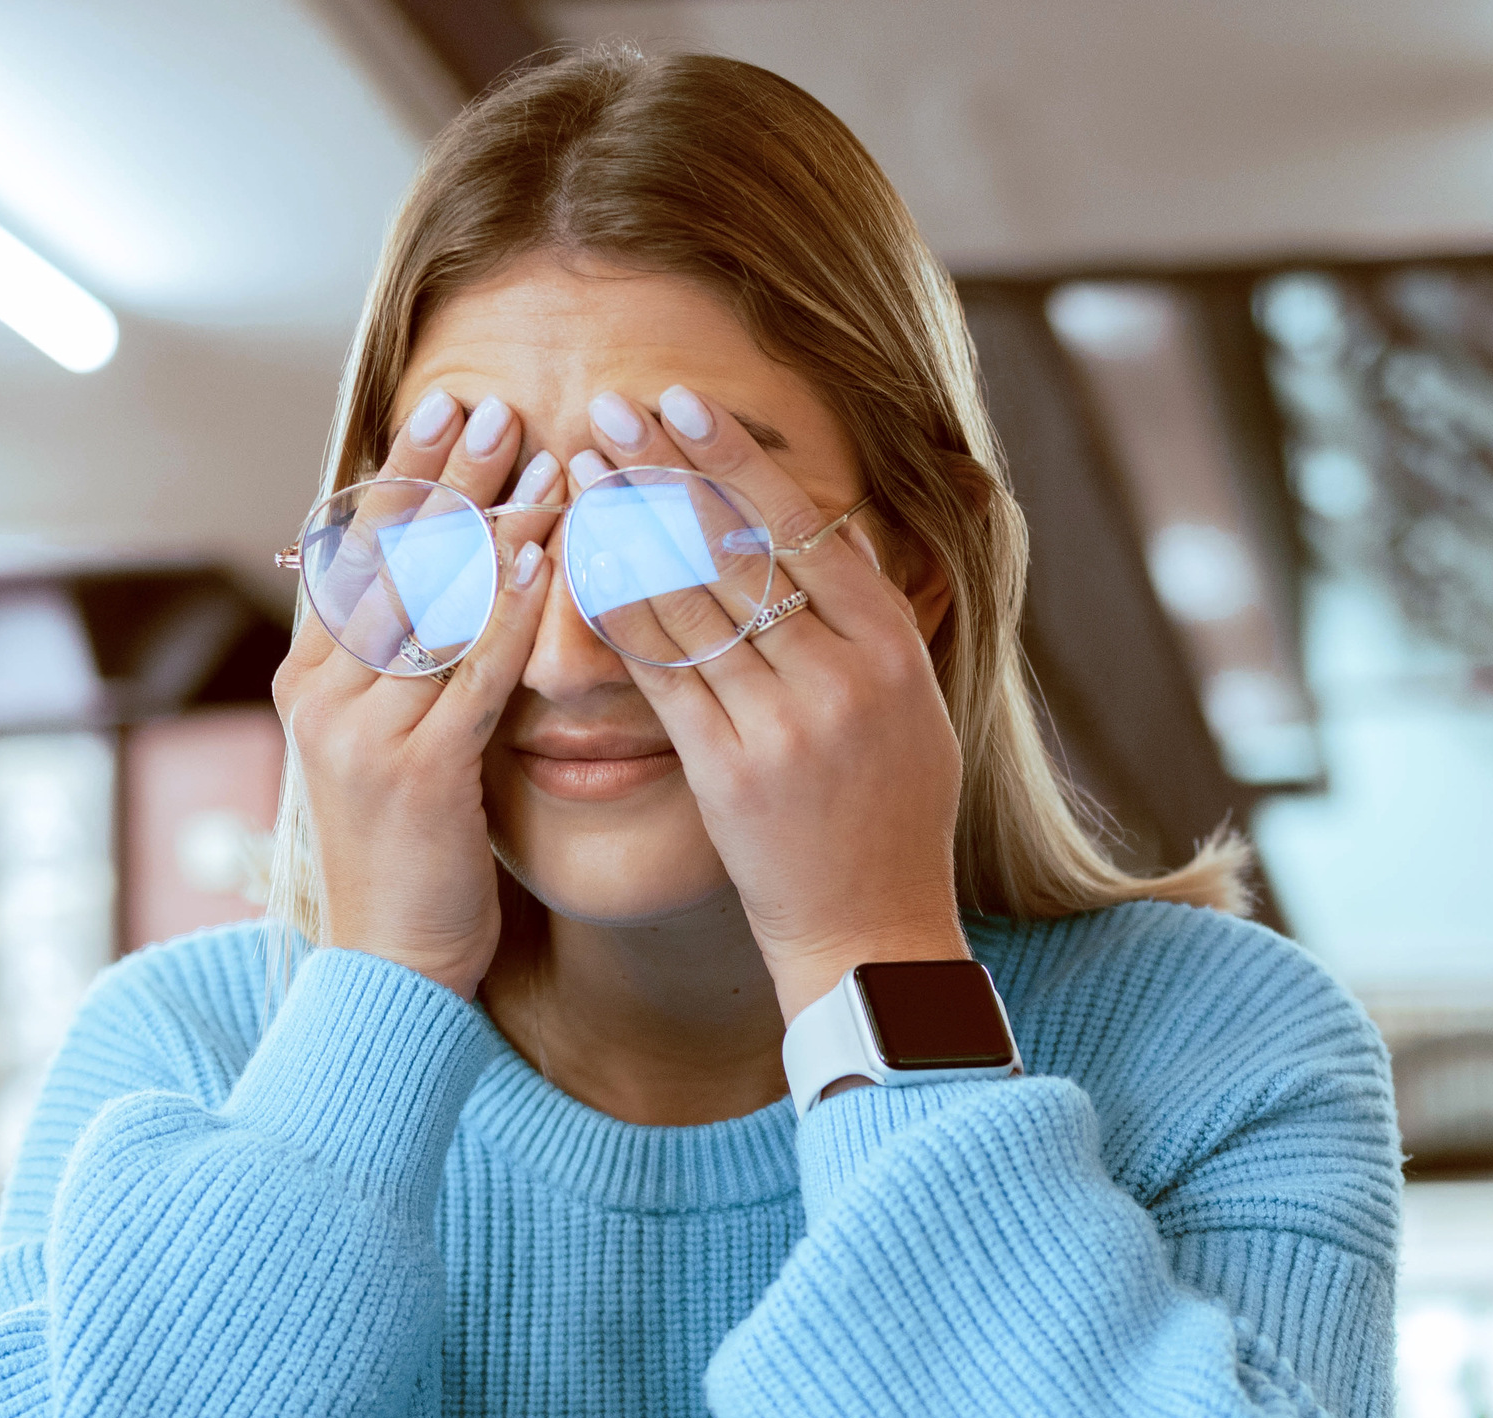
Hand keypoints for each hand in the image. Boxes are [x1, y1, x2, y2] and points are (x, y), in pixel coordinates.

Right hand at [271, 390, 562, 998]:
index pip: (353, 550)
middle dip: (443, 476)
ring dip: (492, 525)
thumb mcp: (390, 745)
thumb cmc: (408, 857)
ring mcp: (362, 734)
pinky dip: (510, 612)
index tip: (445, 407)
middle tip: (496, 406)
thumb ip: (407, 666)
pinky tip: (547, 561)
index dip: (400, 475)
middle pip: (387, 557)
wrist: (388, 968)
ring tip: (545, 461)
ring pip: (433, 605)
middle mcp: (321, 694)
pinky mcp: (417, 777)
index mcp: (308, 678)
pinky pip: (472, 676)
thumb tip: (447, 576)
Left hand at [582, 387, 966, 1022]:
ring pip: (690, 600)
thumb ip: (876, 622)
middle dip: (667, 469)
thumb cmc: (891, 822)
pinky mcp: (728, 770)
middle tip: (609, 406)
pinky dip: (617, 611)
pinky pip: (661, 672)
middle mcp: (842, 677)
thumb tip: (833, 531)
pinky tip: (578, 565)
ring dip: (628, 525)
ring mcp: (784, 724)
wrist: (872, 937)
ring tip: (581, 468)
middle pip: (740, 548)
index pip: (804, 528)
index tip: (684, 404)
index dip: (736, 462)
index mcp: (893, 650)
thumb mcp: (915, 710)